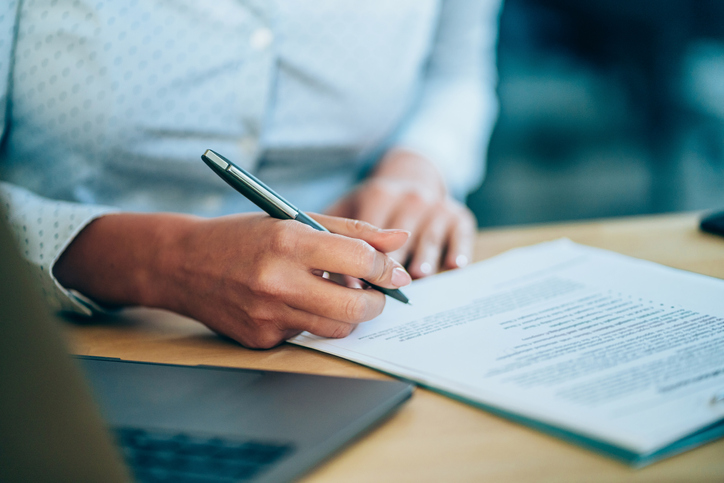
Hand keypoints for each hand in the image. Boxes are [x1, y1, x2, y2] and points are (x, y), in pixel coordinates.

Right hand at [53, 212, 410, 347]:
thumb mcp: (294, 219)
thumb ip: (351, 231)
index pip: (359, 260)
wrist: (182, 263)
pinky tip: (291, 303)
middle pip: (355, 308)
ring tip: (336, 295)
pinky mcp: (259, 339)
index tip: (394, 272)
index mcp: (288, 241)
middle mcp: (278, 281)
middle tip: (376, 294)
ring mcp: (267, 315)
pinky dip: (309, 321)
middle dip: (377, 303)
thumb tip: (399, 241)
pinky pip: (304, 336)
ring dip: (347, 316)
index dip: (386, 268)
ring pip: (335, 329)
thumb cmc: (243, 236)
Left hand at [327, 149, 475, 278]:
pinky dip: (459, 249)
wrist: (413, 177)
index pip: (370, 232)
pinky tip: (454, 265)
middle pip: (401, 239)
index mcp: (379, 195)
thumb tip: (326, 277)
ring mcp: (436, 206)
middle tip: (383, 291)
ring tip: (419, 274)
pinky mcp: (459, 215)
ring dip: (425, 257)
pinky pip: (461, 234)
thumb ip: (336, 238)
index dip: (361, 261)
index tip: (353, 286)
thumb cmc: (372, 204)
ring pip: (430, 237)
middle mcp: (410, 198)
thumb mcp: (349, 208)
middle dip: (391, 266)